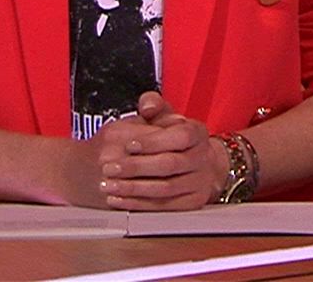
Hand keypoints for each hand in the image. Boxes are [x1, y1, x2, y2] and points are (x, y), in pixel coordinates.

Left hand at [95, 91, 228, 210]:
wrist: (196, 164)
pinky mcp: (192, 203)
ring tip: (109, 185)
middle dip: (136, 167)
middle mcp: (203, 158)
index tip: (129, 145)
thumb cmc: (172, 139)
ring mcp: (200, 182)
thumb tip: (147, 106)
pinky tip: (119, 200)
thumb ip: (154, 105)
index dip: (153, 141)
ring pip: (165, 189)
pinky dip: (139, 204)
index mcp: (197, 133)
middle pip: (170, 164)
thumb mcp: (164, 117)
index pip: (179, 137)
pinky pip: (163, 207)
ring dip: (133, 189)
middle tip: (108, 168)